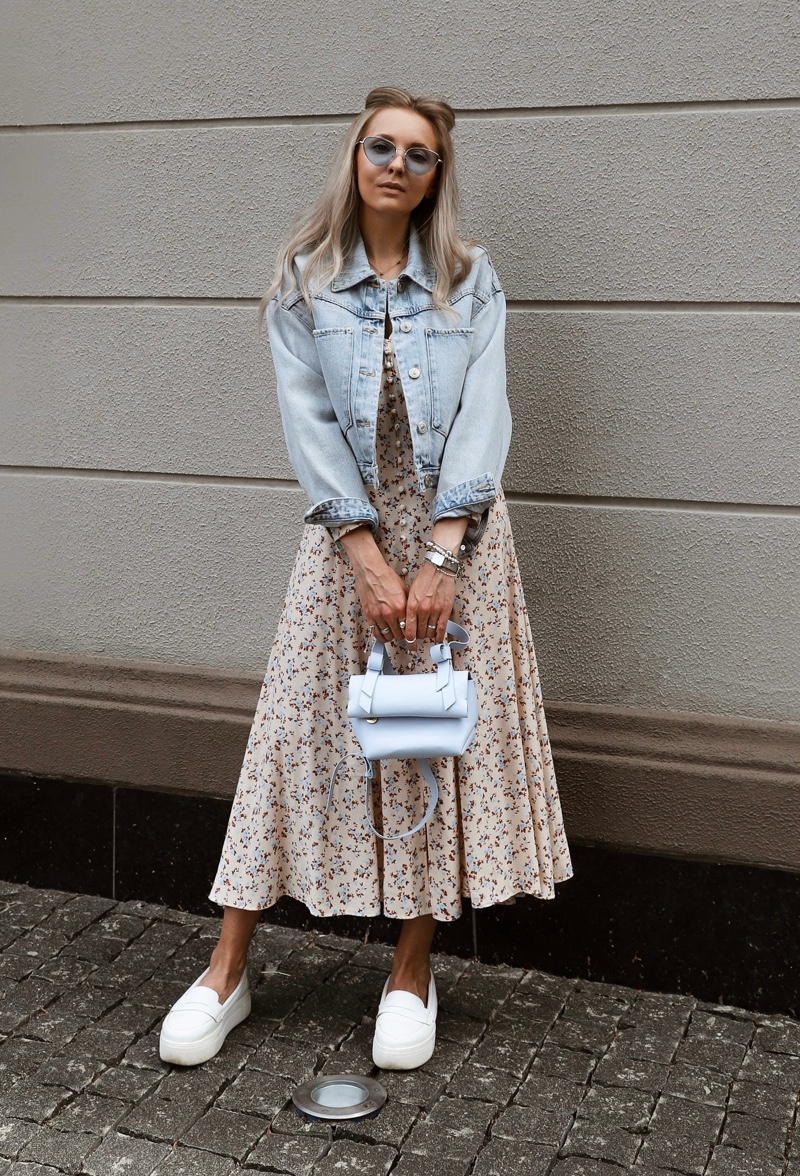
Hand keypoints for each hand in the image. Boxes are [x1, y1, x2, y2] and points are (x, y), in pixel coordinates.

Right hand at [338, 527, 408, 643]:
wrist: (371, 571)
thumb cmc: (386, 577)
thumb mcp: (404, 590)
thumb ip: (408, 605)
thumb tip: (414, 615)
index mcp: (400, 606)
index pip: (409, 628)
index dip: (412, 633)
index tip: (413, 635)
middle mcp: (389, 613)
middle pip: (399, 634)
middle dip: (403, 636)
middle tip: (405, 636)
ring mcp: (378, 615)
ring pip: (387, 635)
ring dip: (392, 637)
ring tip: (395, 635)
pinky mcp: (369, 615)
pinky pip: (375, 632)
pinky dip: (381, 636)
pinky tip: (384, 635)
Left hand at [403, 560, 456, 645]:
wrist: (439, 569)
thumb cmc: (425, 579)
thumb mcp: (410, 593)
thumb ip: (409, 609)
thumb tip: (407, 622)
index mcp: (411, 605)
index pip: (409, 630)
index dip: (409, 640)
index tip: (409, 644)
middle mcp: (422, 609)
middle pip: (419, 633)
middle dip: (418, 637)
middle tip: (418, 638)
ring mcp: (435, 611)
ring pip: (430, 632)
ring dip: (428, 636)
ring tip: (427, 634)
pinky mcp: (445, 610)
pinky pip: (442, 628)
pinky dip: (439, 636)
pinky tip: (437, 638)